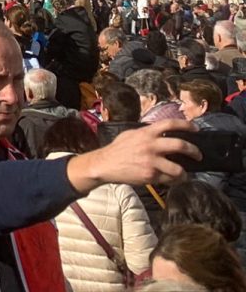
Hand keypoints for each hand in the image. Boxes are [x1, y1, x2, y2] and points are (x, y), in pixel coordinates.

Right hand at [66, 119, 198, 193]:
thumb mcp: (131, 134)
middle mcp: (151, 145)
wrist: (105, 164)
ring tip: (184, 174)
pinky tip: (171, 180)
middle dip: (194, 151)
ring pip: (178, 169)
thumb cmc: (118, 149)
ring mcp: (151, 161)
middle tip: (198, 155)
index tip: (196, 129)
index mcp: (146, 133)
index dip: (186, 125)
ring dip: (184, 173)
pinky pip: (168, 180)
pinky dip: (173, 181)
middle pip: (180, 145)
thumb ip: (146, 133)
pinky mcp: (150, 175)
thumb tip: (161, 133)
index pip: (170, 124)